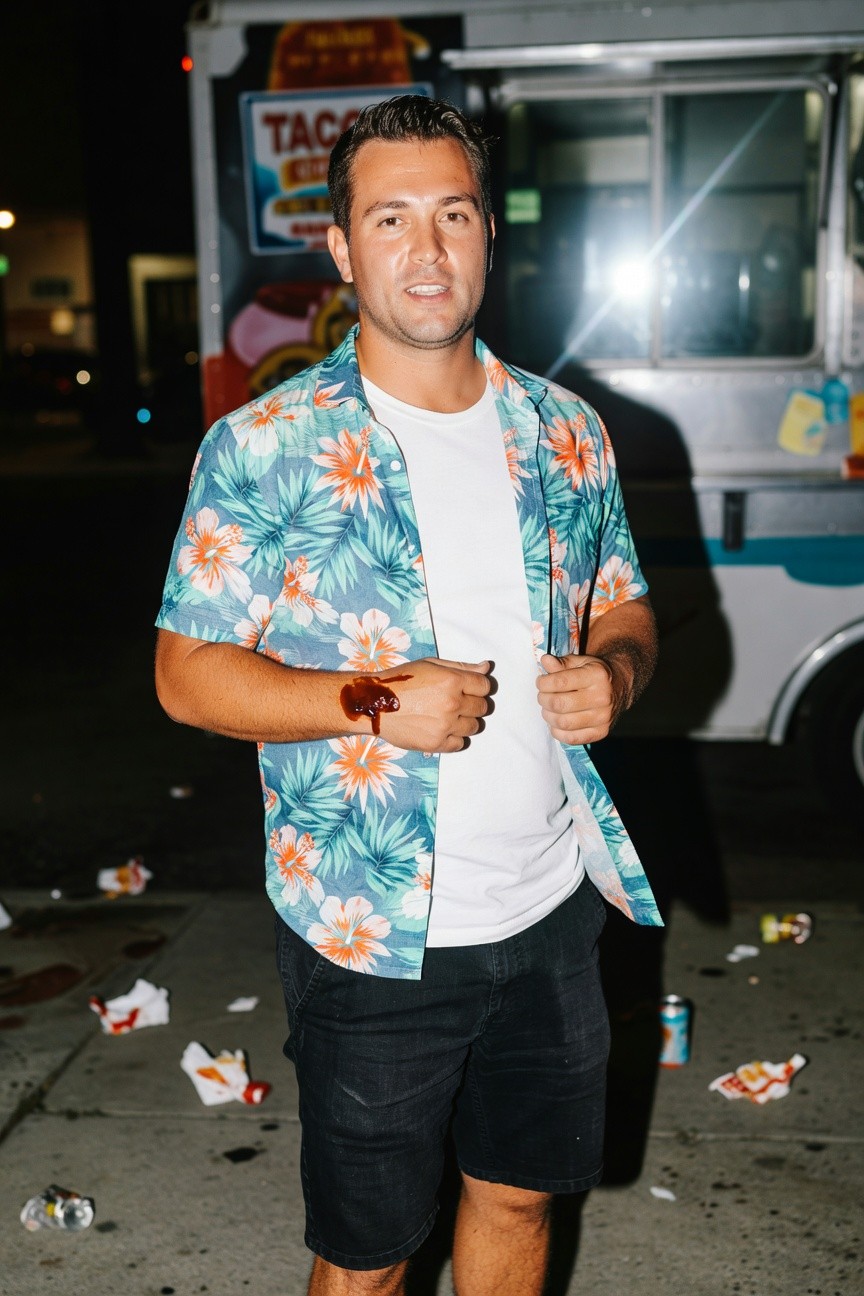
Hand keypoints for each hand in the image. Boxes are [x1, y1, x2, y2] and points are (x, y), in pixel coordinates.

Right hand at [376, 658, 491, 752]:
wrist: (375, 703)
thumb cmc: (402, 681)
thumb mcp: (431, 665)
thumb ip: (462, 667)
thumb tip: (487, 667)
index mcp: (452, 681)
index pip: (485, 686)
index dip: (478, 687)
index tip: (468, 689)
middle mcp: (452, 703)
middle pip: (482, 707)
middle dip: (473, 703)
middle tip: (455, 702)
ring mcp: (445, 725)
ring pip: (474, 726)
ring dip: (465, 721)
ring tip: (447, 716)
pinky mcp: (436, 743)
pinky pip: (461, 743)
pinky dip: (455, 737)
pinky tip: (442, 728)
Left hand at [536, 652, 620, 744]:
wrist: (618, 687)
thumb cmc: (593, 673)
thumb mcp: (580, 662)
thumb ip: (561, 662)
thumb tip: (545, 660)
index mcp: (597, 675)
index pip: (561, 681)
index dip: (544, 683)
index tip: (541, 682)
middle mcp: (603, 697)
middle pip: (560, 704)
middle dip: (544, 700)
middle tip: (542, 696)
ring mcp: (603, 717)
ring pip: (564, 723)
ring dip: (548, 716)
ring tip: (548, 708)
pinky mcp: (601, 732)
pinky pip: (572, 738)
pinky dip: (557, 731)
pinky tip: (556, 722)